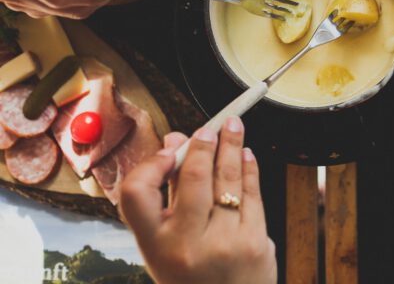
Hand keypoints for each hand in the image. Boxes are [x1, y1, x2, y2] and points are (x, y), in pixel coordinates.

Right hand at [119, 117, 276, 283]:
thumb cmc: (192, 276)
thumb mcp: (166, 246)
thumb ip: (168, 194)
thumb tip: (175, 142)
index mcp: (155, 246)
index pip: (136, 193)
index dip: (150, 164)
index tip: (168, 149)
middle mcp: (187, 245)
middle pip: (193, 177)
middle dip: (204, 144)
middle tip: (210, 127)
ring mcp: (224, 244)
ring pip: (228, 180)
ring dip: (232, 146)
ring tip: (234, 127)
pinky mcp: (255, 242)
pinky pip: (253, 194)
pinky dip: (249, 168)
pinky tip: (246, 154)